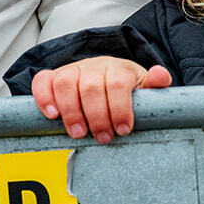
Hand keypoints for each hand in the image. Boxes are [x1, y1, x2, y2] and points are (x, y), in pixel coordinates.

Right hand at [31, 56, 172, 143]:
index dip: (120, 108)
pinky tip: (51, 115)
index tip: (123, 129)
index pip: (118, 83)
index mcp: (119, 68)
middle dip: (97, 116)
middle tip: (103, 137)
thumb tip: (161, 76)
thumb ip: (154, 84)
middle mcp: (94, 66)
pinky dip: (44, 97)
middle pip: (91, 86)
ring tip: (79, 133)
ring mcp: (73, 70)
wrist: (108, 74)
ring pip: (66, 83)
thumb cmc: (126, 86)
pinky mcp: (54, 77)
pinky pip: (42, 81)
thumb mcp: (144, 87)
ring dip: (71, 111)